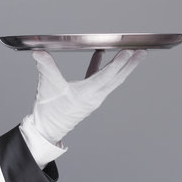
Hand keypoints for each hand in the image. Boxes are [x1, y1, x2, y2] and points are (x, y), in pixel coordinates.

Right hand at [29, 49, 146, 143]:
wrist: (47, 130)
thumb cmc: (49, 112)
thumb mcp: (48, 87)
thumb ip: (46, 67)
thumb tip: (39, 52)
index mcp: (86, 94)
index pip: (106, 76)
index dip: (117, 63)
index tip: (128, 52)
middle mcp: (94, 97)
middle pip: (117, 78)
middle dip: (130, 65)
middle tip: (142, 52)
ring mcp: (93, 98)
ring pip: (112, 80)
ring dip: (122, 67)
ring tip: (131, 54)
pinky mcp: (88, 97)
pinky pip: (99, 79)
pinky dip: (102, 67)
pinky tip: (100, 55)